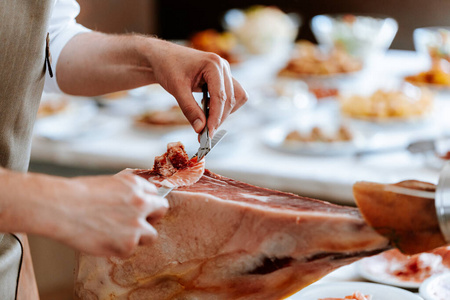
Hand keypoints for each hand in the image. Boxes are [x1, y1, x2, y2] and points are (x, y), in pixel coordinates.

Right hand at [53, 172, 167, 256]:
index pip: (154, 194)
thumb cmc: (77, 194)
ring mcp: (136, 225)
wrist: (61, 207)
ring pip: (151, 235)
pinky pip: (130, 251)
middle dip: (152, 216)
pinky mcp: (127, 244)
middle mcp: (141, 203)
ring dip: (138, 236)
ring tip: (118, 235)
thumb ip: (126, 191)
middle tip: (137, 222)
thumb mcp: (108, 182)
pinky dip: (118, 249)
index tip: (141, 209)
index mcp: (135, 185)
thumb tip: (133, 199)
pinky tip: (103, 241)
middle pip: (161, 210)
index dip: (147, 202)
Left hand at [147, 39, 247, 135]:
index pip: (220, 96)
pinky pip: (232, 96)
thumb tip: (200, 129)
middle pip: (231, 99)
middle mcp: (223, 66)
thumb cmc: (168, 67)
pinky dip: (222, 106)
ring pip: (236, 98)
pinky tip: (207, 107)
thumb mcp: (176, 89)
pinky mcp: (223, 78)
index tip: (208, 133)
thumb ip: (189, 109)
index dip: (216, 117)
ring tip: (205, 117)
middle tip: (204, 132)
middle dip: (219, 117)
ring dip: (224, 112)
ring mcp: (225, 72)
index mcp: (213, 64)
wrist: (164, 57)